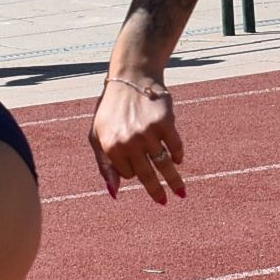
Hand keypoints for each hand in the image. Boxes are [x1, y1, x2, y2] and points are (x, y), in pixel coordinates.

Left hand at [89, 76, 186, 203]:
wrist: (131, 78)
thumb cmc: (112, 109)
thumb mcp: (97, 135)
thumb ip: (103, 165)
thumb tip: (114, 194)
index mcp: (111, 145)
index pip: (127, 174)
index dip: (131, 171)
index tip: (134, 163)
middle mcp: (129, 141)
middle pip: (147, 174)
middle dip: (156, 191)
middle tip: (164, 202)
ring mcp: (148, 132)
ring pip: (164, 164)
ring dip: (174, 180)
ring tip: (181, 192)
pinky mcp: (165, 122)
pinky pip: (175, 147)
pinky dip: (178, 155)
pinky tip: (178, 160)